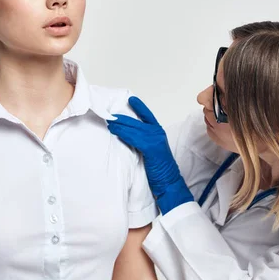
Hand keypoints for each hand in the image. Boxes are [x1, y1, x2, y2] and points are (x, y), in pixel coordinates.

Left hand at [107, 96, 192, 213]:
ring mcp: (155, 139)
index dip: (139, 106)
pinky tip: (116, 132)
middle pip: (136, 121)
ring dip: (119, 126)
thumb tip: (127, 133)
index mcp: (158, 132)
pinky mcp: (151, 148)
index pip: (147, 115)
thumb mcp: (152, 150)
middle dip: (122, 118)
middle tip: (109, 115)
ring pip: (134, 129)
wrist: (168, 181)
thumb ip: (143, 140)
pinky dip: (124, 134)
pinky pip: (134, 138)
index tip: (130, 98)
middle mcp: (157, 133)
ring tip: (109, 123)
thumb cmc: (159, 168)